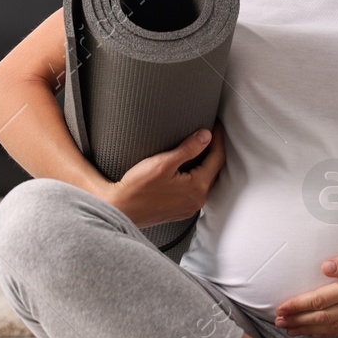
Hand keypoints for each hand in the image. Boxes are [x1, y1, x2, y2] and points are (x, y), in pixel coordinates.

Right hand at [100, 122, 225, 228]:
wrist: (120, 209)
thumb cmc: (137, 188)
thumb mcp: (163, 163)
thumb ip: (188, 149)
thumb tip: (206, 136)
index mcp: (197, 188)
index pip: (217, 158)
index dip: (218, 139)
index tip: (216, 125)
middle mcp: (197, 201)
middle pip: (213, 171)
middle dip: (213, 151)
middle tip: (210, 134)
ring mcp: (188, 208)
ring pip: (204, 181)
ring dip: (204, 164)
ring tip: (199, 148)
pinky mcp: (179, 211)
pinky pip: (194, 191)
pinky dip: (195, 177)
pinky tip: (187, 168)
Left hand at [274, 236, 337, 336]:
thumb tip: (324, 269)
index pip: (321, 300)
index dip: (298, 306)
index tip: (281, 309)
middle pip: (324, 318)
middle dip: (299, 321)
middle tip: (279, 323)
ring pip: (335, 328)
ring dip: (312, 330)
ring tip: (294, 330)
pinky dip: (331, 333)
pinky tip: (321, 332)